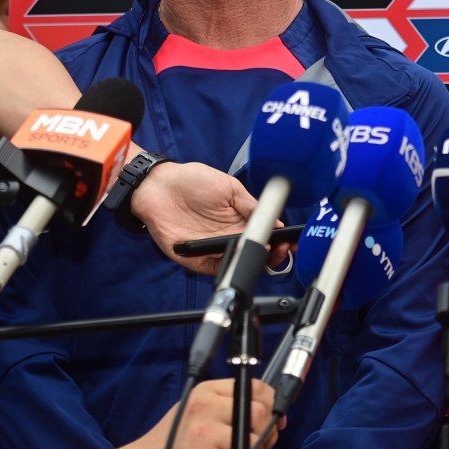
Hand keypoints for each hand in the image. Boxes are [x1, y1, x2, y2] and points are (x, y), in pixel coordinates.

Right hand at [126, 379, 278, 448]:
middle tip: (256, 444)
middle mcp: (206, 408)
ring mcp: (208, 434)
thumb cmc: (168, 447)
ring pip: (257, 441)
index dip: (270, 402)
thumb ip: (225, 406)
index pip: (253, 387)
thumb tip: (267, 411)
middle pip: (260, 412)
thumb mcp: (193, 411)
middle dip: (266, 431)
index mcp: (205, 392)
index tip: (272, 416)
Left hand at [130, 162, 288, 275]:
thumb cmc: (192, 181)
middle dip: (272, 255)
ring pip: (239, 262)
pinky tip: (239, 253)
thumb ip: (251, 205)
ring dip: (253, 260)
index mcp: (239, 220)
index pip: (264, 236)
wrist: (159, 185)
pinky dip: (229, 264)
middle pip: (256, 254)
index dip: (278, 240)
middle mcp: (228, 237)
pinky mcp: (195, 258)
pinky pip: (216, 267)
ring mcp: (212, 249)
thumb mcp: (229, 187)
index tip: (290, 240)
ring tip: (264, 250)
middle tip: (281, 249)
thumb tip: (276, 221)